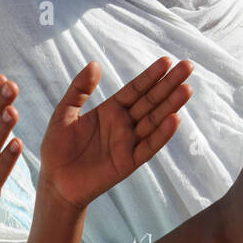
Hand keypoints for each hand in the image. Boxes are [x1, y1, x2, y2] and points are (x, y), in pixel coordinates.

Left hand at [39, 58, 192, 210]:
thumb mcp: (64, 113)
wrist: (54, 182)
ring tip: (186, 89)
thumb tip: (95, 64)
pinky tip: (174, 119)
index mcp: (111, 110)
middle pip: (150, 100)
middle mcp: (124, 124)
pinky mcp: (128, 162)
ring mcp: (128, 142)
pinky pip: (148, 146)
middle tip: (187, 66)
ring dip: (171, 105)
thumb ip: (79, 89)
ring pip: (154, 120)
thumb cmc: (57, 148)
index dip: (151, 75)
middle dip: (169, 84)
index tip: (167, 61)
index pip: (136, 89)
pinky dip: (161, 134)